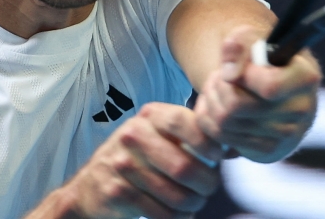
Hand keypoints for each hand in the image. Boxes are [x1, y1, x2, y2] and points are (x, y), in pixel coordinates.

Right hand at [57, 102, 222, 218]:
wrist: (90, 186)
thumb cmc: (137, 159)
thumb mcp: (158, 135)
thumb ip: (191, 135)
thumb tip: (233, 148)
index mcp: (149, 116)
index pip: (184, 121)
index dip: (207, 141)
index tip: (219, 156)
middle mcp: (133, 135)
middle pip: (184, 167)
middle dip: (206, 185)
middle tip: (208, 189)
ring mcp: (122, 164)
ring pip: (176, 195)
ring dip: (193, 205)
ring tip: (193, 202)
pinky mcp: (117, 193)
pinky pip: (161, 213)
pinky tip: (176, 214)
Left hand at [193, 25, 320, 162]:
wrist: (273, 84)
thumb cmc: (262, 58)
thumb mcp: (251, 39)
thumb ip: (239, 44)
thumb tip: (230, 74)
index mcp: (306, 77)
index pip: (268, 86)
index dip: (243, 75)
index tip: (238, 68)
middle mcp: (303, 110)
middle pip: (236, 106)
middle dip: (217, 85)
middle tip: (219, 75)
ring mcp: (287, 135)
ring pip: (224, 122)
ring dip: (210, 100)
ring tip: (217, 87)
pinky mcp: (269, 151)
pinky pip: (221, 137)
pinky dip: (209, 119)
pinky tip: (216, 106)